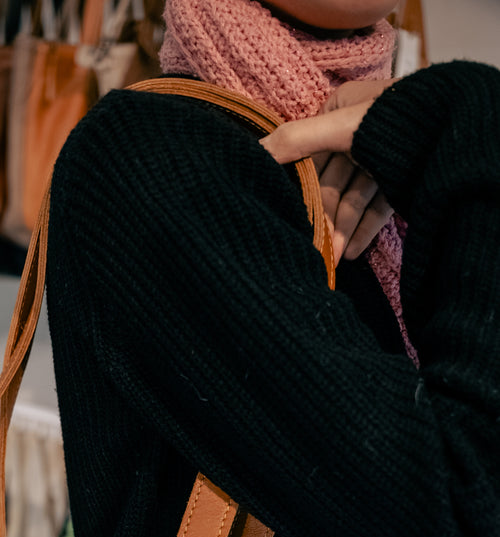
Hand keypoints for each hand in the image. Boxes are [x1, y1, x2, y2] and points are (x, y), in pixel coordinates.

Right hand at [260, 80, 393, 262]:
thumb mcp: (337, 125)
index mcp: (339, 110)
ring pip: (352, 197)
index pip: (307, 154)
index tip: (286, 218)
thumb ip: (294, 141)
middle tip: (314, 250)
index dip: (296, 188)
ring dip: (341, 229)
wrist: (449, 129)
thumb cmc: (391, 119)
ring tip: (334, 259)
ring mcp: (380, 156)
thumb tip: (253, 153)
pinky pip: (376, 205)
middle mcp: (357, 132)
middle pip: (330, 181)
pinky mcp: (400, 177)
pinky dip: (364, 228)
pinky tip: (354, 252)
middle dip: (322, 217)